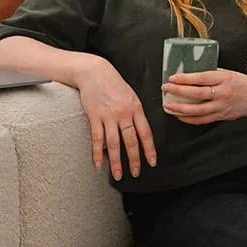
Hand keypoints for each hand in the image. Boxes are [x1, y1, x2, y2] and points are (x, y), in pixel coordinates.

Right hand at [76, 56, 157, 181]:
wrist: (94, 72)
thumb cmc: (113, 84)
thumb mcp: (131, 96)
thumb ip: (136, 113)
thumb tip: (140, 131)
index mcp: (136, 108)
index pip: (145, 133)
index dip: (149, 150)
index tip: (152, 162)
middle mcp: (124, 113)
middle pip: (131, 141)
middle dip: (134, 160)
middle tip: (136, 173)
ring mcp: (109, 116)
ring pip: (114, 144)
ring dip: (116, 162)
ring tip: (118, 175)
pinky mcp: (95, 116)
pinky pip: (97, 139)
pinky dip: (97, 153)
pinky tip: (98, 164)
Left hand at [161, 69, 246, 124]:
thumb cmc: (242, 83)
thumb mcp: (228, 73)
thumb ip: (211, 73)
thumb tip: (190, 72)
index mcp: (224, 79)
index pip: (201, 78)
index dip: (185, 79)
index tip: (172, 78)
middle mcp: (223, 93)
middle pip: (197, 94)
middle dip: (178, 91)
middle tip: (166, 88)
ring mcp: (222, 107)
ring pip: (197, 110)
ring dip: (180, 108)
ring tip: (168, 105)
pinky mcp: (221, 117)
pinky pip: (202, 120)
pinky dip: (188, 119)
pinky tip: (179, 115)